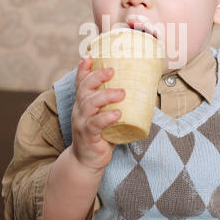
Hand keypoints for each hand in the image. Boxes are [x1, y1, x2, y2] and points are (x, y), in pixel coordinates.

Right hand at [70, 56, 124, 172]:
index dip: (83, 69)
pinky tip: (117, 114)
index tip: (89, 57)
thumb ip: (114, 105)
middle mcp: (79, 110)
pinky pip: (95, 124)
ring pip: (89, 103)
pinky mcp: (87, 135)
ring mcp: (81, 122)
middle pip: (84, 88)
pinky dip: (106, 117)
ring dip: (106, 95)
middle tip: (112, 70)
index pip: (81, 82)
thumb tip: (140, 92)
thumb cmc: (100, 136)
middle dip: (97, 76)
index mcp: (83, 103)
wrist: (86, 162)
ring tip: (121, 93)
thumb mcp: (103, 117)